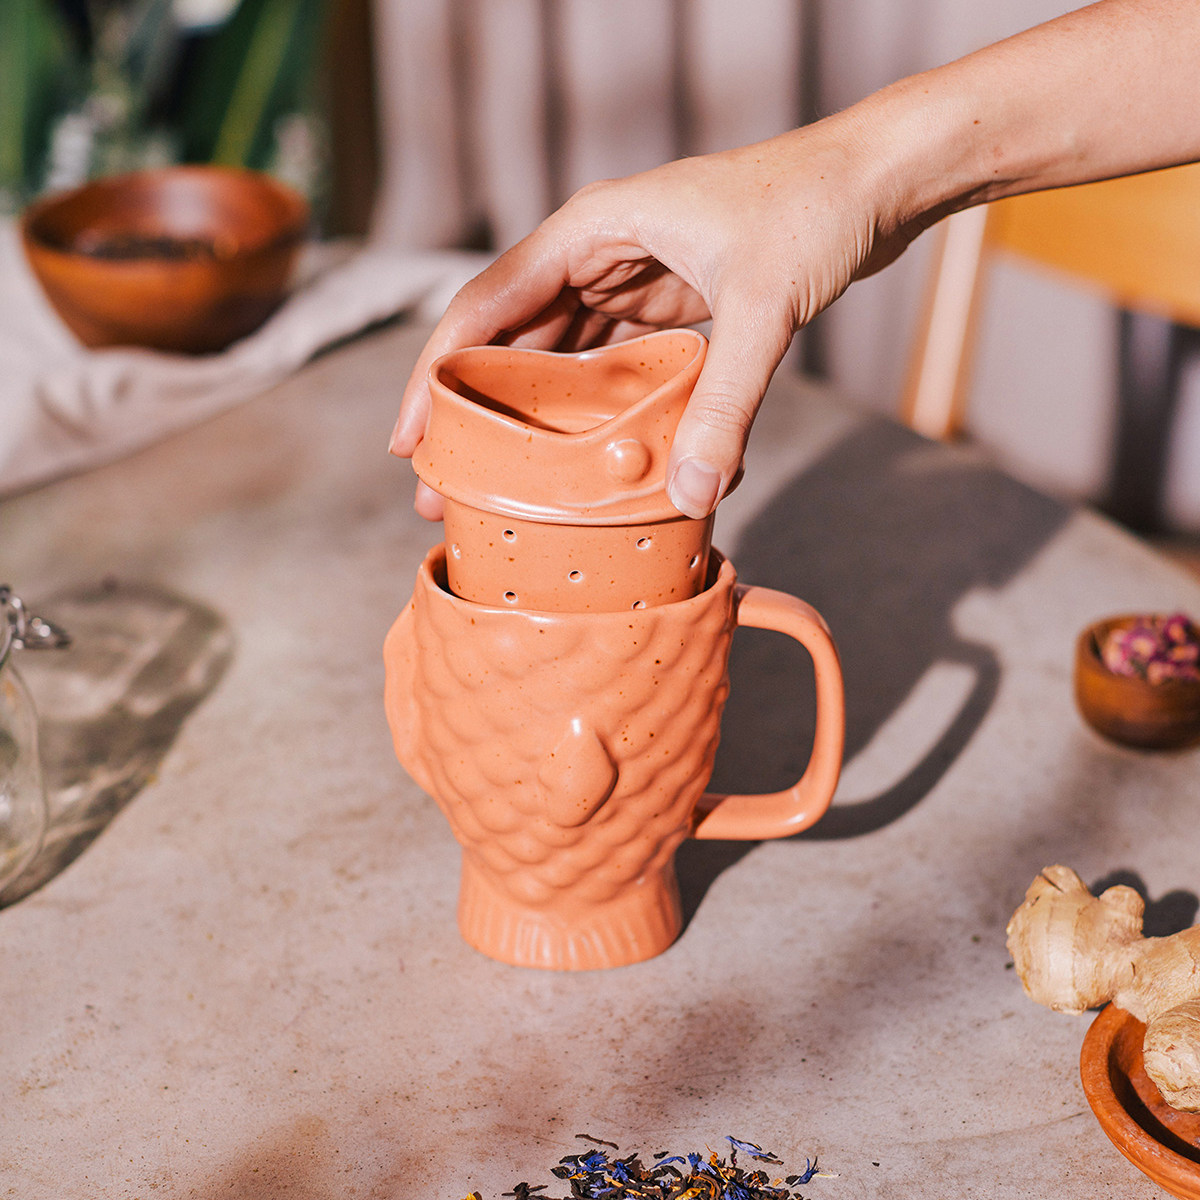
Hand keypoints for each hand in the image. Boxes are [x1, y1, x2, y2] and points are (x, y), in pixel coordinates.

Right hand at [391, 111, 920, 519]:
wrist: (876, 181)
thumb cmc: (815, 208)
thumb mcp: (764, 308)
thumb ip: (727, 403)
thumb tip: (694, 493)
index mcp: (592, 228)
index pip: (486, 303)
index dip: (438, 372)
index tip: (411, 436)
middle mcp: (596, 252)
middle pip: (508, 339)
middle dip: (474, 411)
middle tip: (446, 485)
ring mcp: (629, 281)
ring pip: (552, 357)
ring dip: (525, 419)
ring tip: (497, 485)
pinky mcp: (663, 307)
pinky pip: (606, 367)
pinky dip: (590, 412)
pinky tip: (580, 459)